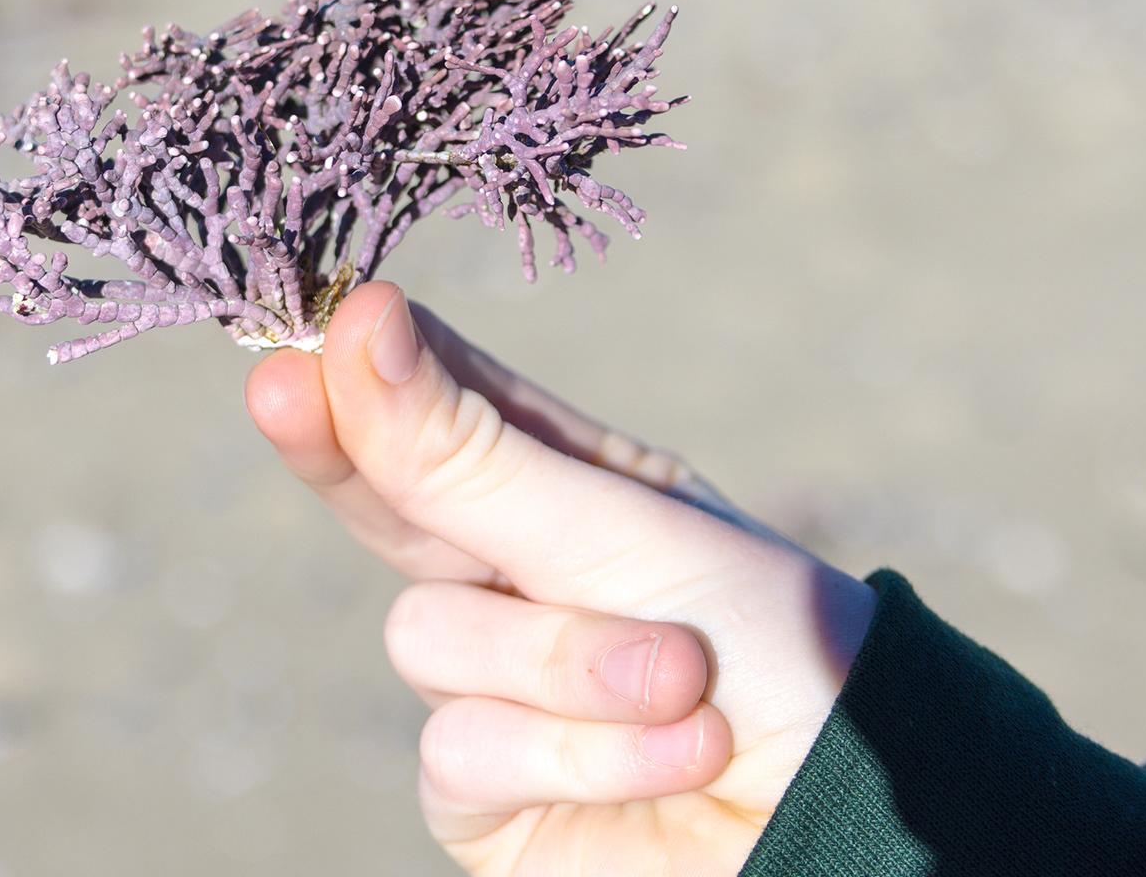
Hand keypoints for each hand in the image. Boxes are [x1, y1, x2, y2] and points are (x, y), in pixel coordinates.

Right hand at [245, 283, 877, 874]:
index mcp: (570, 487)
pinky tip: (673, 753)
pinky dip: (570, 753)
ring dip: (561, 661)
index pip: (444, 407)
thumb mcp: (627, 533)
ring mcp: (496, 688)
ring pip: (425, 637)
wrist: (860, 827)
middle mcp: (520, 577)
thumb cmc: (778, 653)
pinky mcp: (488, 795)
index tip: (317, 329)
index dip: (369, 371)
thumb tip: (354, 319)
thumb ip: (474, 456)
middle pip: (388, 501)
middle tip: (285, 386)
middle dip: (346, 452)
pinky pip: (456, 752)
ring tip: (680, 677)